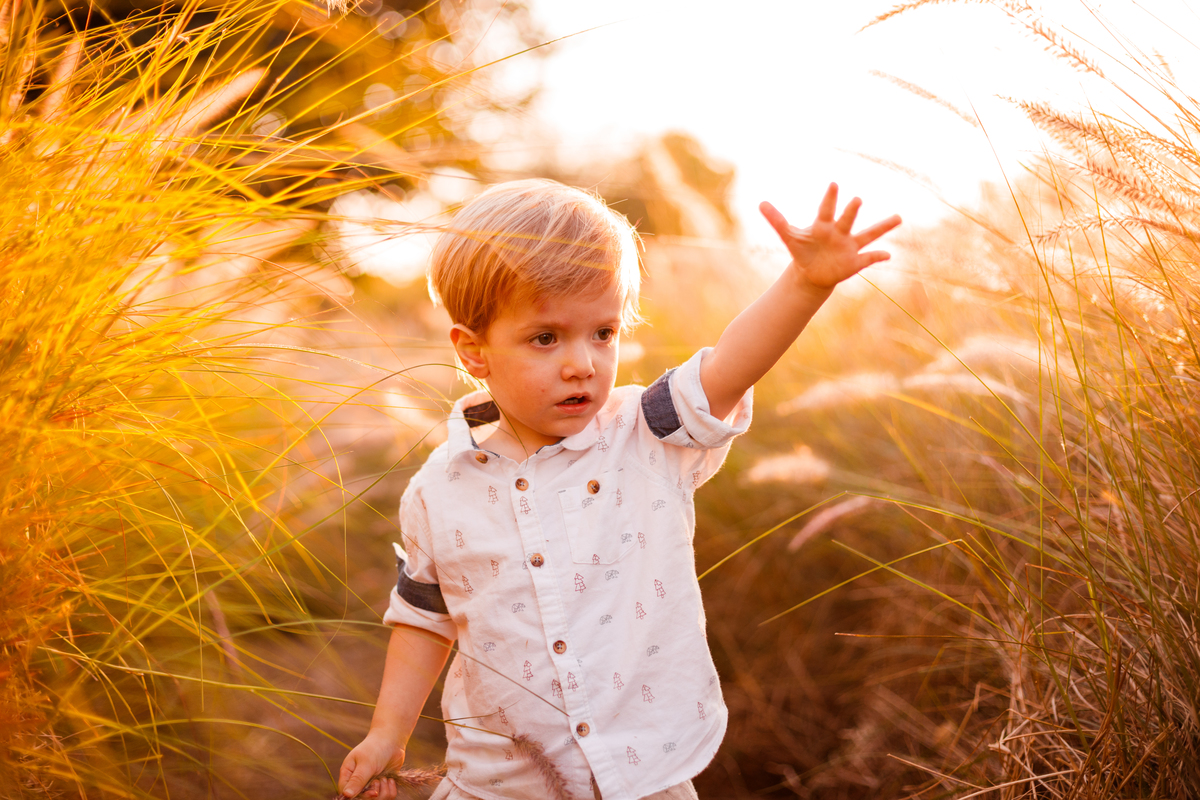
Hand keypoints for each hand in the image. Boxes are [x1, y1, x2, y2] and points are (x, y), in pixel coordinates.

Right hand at [338, 733, 404, 798]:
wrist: (392, 740)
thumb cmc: (375, 748)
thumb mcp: (366, 763)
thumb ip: (357, 780)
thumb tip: (346, 795)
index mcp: (348, 774)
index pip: (347, 793)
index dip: (359, 796)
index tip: (373, 792)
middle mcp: (358, 782)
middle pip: (362, 799)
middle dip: (374, 794)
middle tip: (379, 780)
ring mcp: (371, 784)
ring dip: (384, 791)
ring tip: (385, 778)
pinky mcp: (382, 785)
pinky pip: (387, 797)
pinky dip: (391, 789)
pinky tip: (391, 779)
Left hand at [760, 183, 900, 289]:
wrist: (812, 272)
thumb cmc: (802, 250)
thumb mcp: (789, 236)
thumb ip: (777, 220)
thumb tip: (760, 203)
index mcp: (823, 225)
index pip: (826, 210)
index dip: (830, 199)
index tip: (833, 185)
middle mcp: (840, 232)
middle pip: (847, 220)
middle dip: (851, 211)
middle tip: (857, 200)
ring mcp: (850, 246)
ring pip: (868, 235)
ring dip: (882, 227)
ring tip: (898, 217)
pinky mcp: (855, 261)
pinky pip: (868, 258)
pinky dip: (877, 257)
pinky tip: (887, 255)